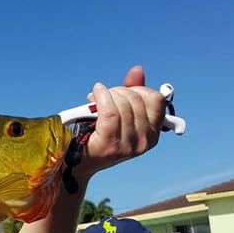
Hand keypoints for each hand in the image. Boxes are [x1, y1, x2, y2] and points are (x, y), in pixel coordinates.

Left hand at [75, 65, 166, 179]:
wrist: (76, 162)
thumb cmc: (98, 134)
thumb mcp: (119, 112)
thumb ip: (131, 91)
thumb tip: (137, 70)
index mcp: (152, 135)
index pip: (157, 100)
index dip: (139, 89)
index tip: (124, 92)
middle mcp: (144, 142)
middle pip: (136, 99)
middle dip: (118, 91)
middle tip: (104, 96)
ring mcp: (128, 146)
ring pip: (122, 103)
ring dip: (107, 95)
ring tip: (95, 101)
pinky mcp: (110, 145)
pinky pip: (110, 111)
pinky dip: (101, 97)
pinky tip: (93, 94)